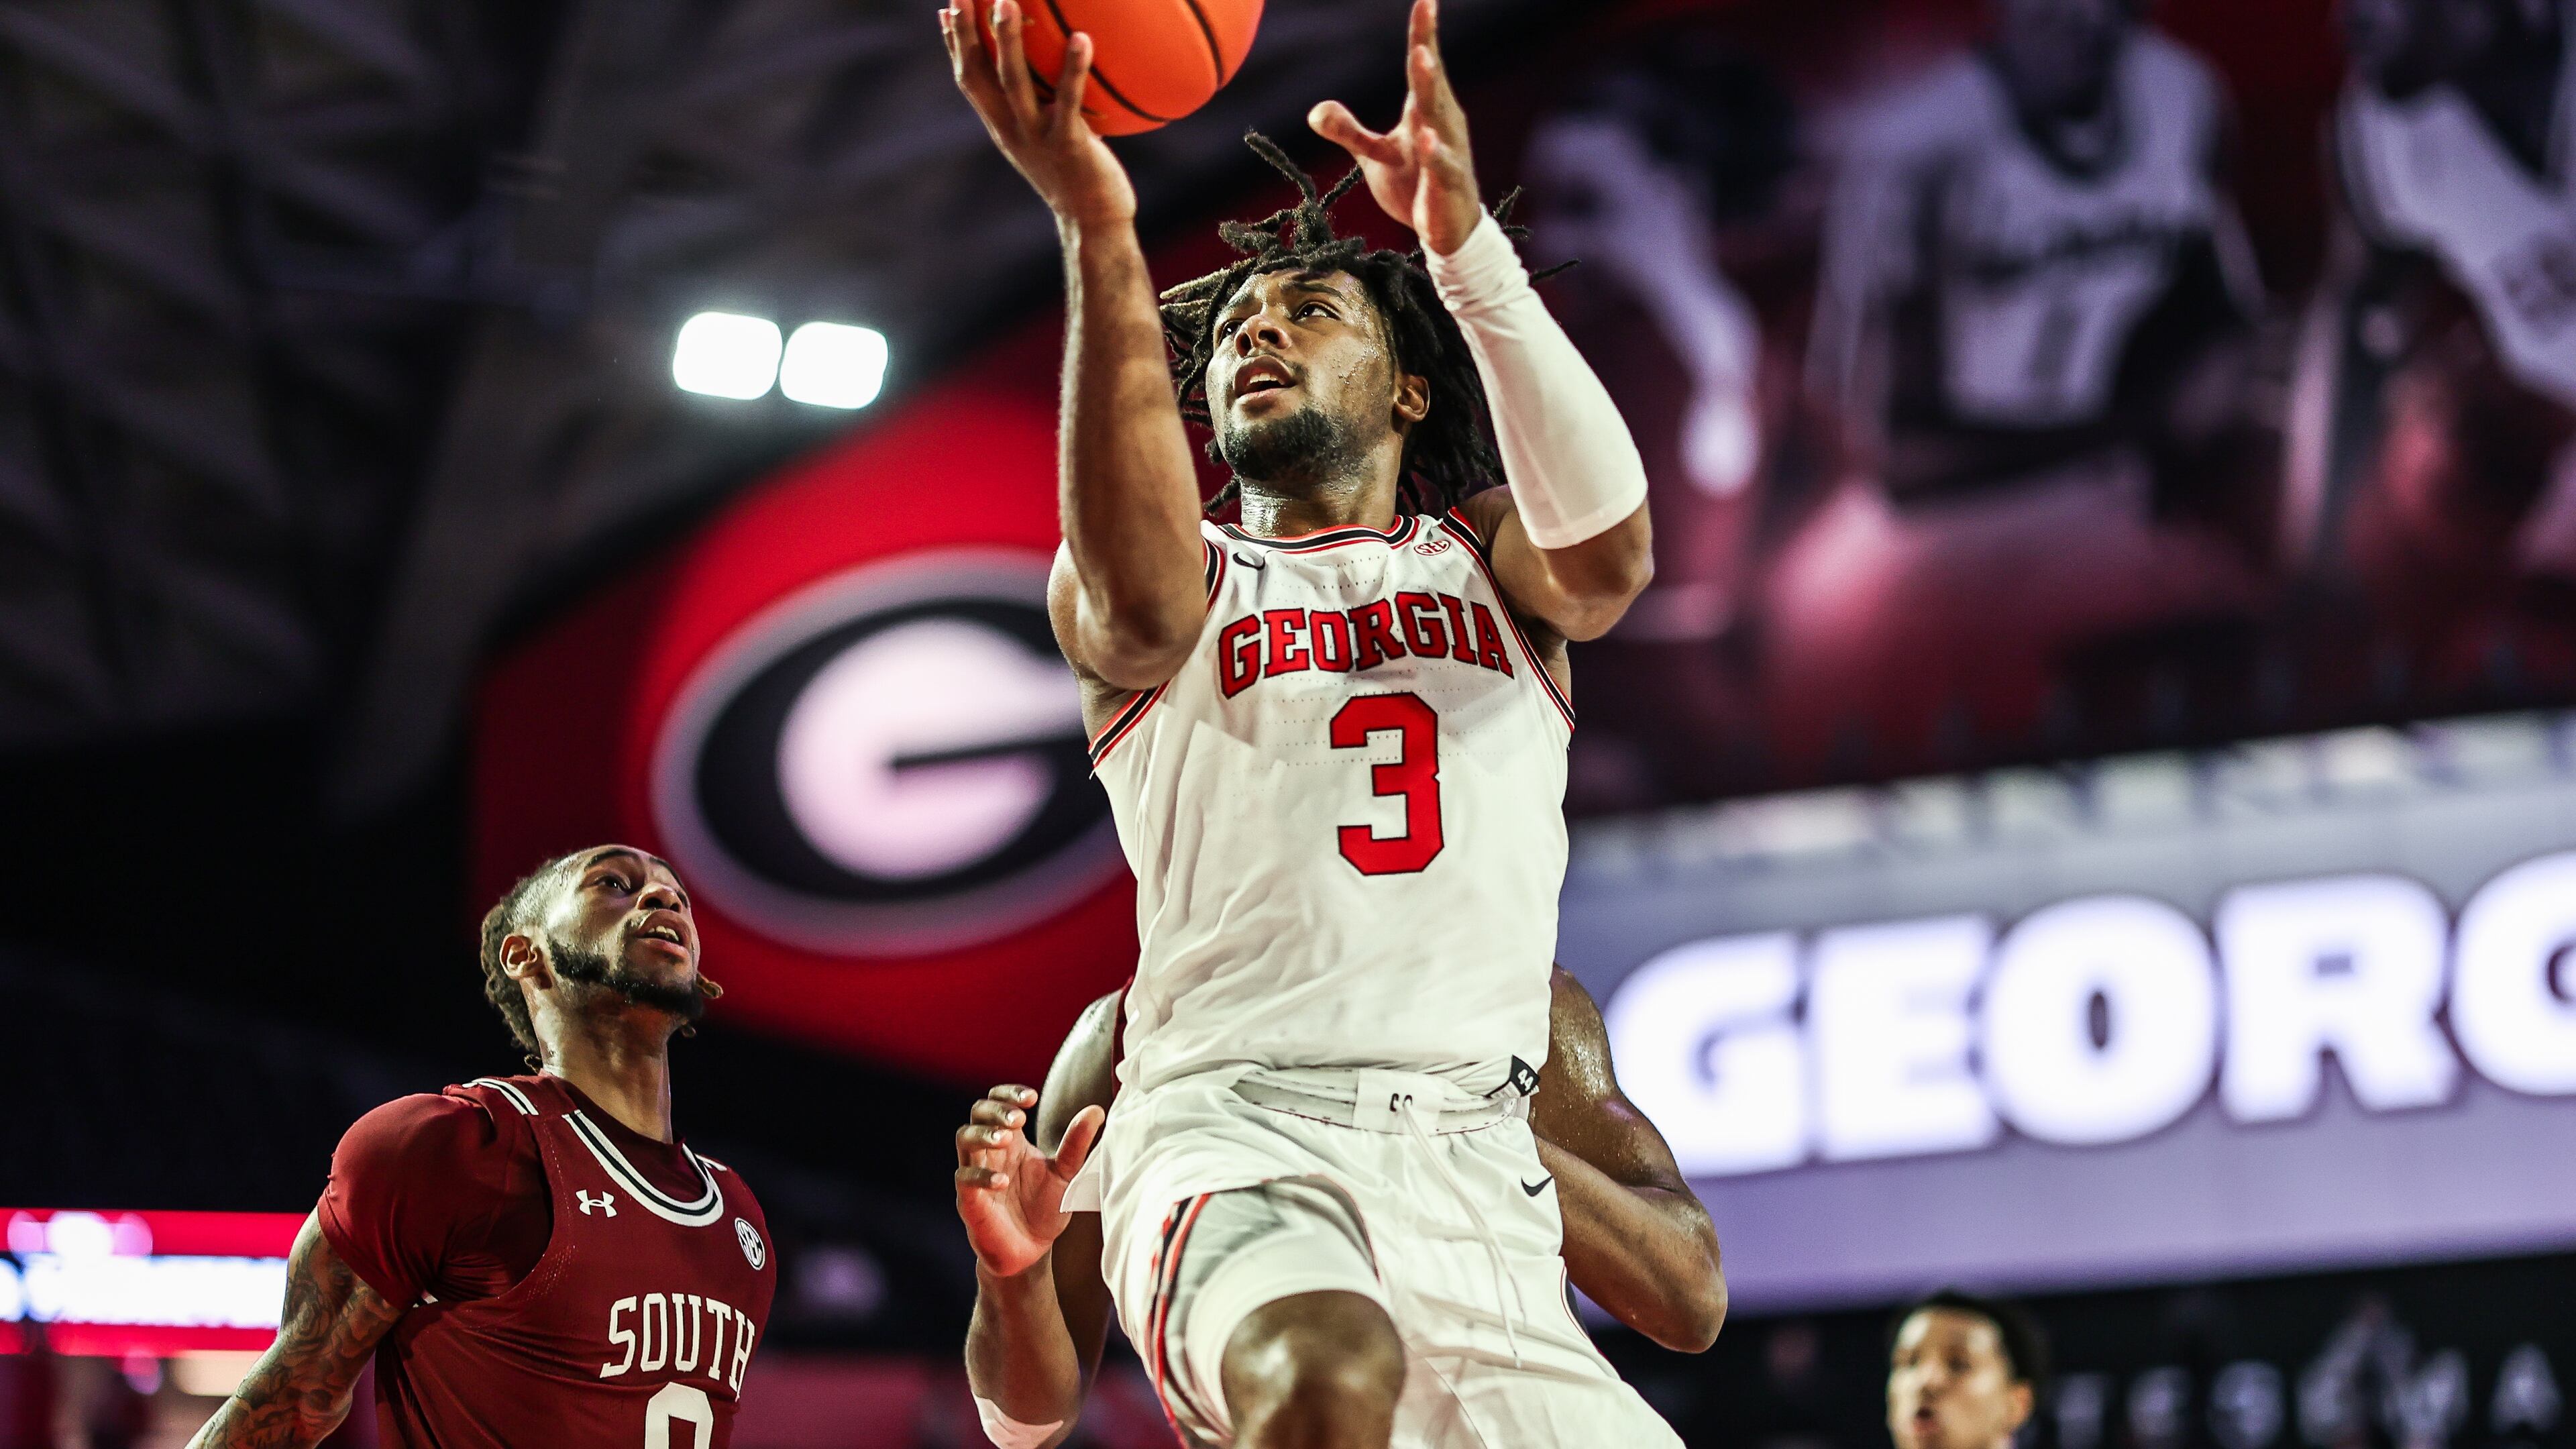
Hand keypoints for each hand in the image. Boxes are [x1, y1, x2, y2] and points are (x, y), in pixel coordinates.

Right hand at [941, 0, 1135, 229]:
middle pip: (979, 74)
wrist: (1093, 221)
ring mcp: (1037, 136)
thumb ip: (1041, 106)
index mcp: (1002, 125)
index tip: (948, 8)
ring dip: (1006, 40)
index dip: (956, 45)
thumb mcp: (1050, 137)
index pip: (970, 79)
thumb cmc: (1078, 175)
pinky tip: (1082, 38)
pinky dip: (1073, 69)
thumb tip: (1048, 73)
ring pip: (1013, 82)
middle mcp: (1011, 128)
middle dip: (967, 33)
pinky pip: (1068, 101)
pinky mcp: (1068, 144)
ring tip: (1005, 1)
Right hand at [954, 1085, 1108, 1277]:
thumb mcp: (1065, 1174)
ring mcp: (977, 1174)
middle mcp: (991, 1152)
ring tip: (1006, 1139)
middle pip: (978, 1113)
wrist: (1031, 1251)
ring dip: (983, 1135)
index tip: (1031, 1097)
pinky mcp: (970, 1200)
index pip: (999, 1101)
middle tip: (1019, 1119)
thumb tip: (1096, 1110)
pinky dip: (980, 1177)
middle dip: (996, 1110)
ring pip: (965, 1139)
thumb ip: (1076, 1145)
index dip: (1009, 1094)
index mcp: (1013, 1140)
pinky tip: (1001, 1181)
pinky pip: (964, 1180)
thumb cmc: (1045, 1209)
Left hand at [1307, 0, 1483, 255]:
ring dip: (1429, 86)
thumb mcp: (1376, 156)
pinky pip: (1442, 165)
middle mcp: (1442, 123)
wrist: (1447, 232)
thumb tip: (1315, 111)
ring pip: (1439, 116)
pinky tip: (1425, 139)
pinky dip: (1435, 152)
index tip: (1425, 0)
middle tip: (1423, 17)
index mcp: (1425, 111)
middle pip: (1431, 82)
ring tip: (1420, 58)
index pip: (1423, 67)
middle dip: (1425, 50)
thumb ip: (1349, 131)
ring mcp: (1449, 152)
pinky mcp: (1449, 184)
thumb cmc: (1415, 186)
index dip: (1423, 33)